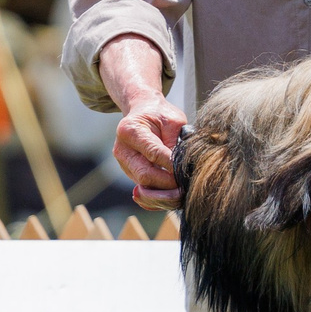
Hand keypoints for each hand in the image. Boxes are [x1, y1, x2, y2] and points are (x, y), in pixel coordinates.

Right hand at [99, 34, 185, 209]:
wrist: (142, 111)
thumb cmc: (160, 114)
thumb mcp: (173, 120)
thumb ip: (177, 142)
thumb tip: (184, 167)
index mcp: (130, 130)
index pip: (153, 153)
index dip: (172, 166)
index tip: (187, 172)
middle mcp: (123, 149)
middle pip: (145, 175)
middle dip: (168, 185)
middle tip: (186, 188)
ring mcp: (125, 163)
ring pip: (144, 187)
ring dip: (163, 196)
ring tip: (181, 195)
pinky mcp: (130, 173)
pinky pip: (143, 191)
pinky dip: (156, 200)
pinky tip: (169, 200)